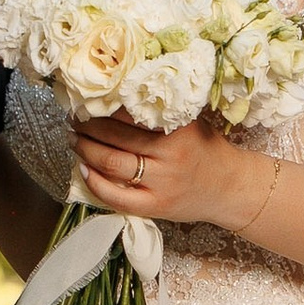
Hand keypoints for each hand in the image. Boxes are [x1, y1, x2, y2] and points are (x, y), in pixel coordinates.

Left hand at [74, 116, 258, 225]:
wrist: (230, 187)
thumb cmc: (207, 150)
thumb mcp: (189, 123)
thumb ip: (158, 113)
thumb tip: (114, 98)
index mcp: (178, 129)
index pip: (130, 112)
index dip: (103, 106)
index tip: (87, 99)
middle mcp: (169, 155)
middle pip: (116, 137)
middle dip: (88, 126)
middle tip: (73, 118)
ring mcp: (161, 183)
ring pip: (112, 163)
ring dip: (86, 149)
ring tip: (74, 139)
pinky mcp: (155, 206)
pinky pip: (116, 197)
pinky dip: (95, 182)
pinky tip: (83, 169)